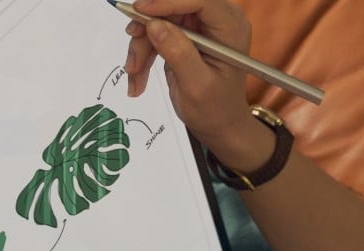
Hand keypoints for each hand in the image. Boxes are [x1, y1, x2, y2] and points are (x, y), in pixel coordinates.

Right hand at [123, 0, 273, 168]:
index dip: (168, 2)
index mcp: (230, 27)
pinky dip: (142, 53)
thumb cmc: (216, 109)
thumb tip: (155, 25)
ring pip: (157, 20)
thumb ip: (179, 53)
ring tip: (135, 74)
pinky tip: (137, 77)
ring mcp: (198, 27)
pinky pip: (154, 32)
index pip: (199, 0)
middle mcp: (215, 20)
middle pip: (172, 6)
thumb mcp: (198, 85)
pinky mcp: (182, 35)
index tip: (141, 12)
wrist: (219, 125)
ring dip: (141, 46)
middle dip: (148, 28)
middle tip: (132, 48)